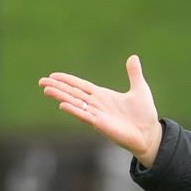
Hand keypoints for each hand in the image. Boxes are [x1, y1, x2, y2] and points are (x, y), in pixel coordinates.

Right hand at [38, 55, 163, 166]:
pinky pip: (84, 116)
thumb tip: (133, 57)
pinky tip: (62, 104)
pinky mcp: (101, 124)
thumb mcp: (139, 89)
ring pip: (74, 103)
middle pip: (72, 93)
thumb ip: (134, 73)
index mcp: (103, 96)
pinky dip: (74, 110)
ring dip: (60, 96)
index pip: (80, 86)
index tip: (53, 75)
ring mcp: (97, 115)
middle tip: (41, 81)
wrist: (150, 133)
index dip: (67, 80)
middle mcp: (97, 105)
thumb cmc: (144, 114)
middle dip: (57, 87)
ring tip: (46, 90)